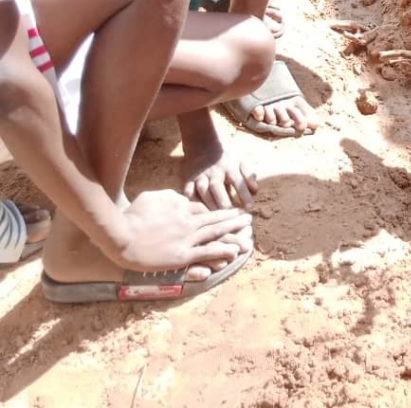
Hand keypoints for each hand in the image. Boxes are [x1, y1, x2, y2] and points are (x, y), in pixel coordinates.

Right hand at [113, 189, 251, 271]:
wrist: (120, 235)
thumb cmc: (132, 216)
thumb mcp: (152, 197)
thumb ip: (169, 196)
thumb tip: (181, 197)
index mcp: (181, 207)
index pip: (204, 209)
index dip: (218, 211)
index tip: (229, 212)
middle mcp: (188, 222)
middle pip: (216, 218)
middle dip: (233, 218)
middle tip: (248, 218)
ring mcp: (186, 239)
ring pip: (216, 233)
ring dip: (233, 232)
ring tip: (247, 231)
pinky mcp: (181, 255)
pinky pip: (207, 252)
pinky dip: (222, 251)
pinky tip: (235, 251)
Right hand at [182, 141, 257, 209]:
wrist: (204, 144)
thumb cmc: (227, 157)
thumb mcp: (241, 160)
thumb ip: (249, 174)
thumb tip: (255, 191)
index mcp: (229, 167)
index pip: (237, 180)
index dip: (243, 194)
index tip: (248, 207)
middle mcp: (214, 172)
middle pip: (217, 187)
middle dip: (223, 202)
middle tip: (230, 216)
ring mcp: (200, 176)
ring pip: (202, 191)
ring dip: (209, 205)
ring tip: (216, 219)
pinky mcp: (189, 180)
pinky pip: (188, 192)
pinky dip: (191, 202)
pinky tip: (196, 214)